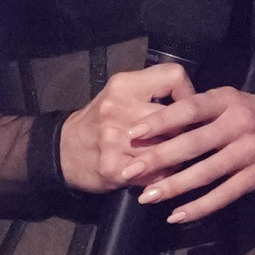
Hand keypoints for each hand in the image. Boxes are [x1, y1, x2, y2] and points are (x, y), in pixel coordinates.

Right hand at [56, 60, 197, 196]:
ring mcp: (115, 139)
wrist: (61, 151)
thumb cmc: (99, 122)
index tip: (190, 111)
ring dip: (178, 157)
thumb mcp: (119, 94)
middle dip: (188, 132)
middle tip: (191, 140)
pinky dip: (163, 177)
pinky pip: (155, 174)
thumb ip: (151, 92)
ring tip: (178, 160)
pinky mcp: (114, 168)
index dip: (189, 94)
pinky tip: (161, 176)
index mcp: (124, 85)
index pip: (173, 77)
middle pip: (177, 118)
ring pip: (169, 149)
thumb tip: (192, 102)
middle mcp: (119, 108)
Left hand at [126, 83, 254, 225]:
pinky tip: (177, 216)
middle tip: (129, 170)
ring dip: (174, 186)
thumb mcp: (229, 100)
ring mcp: (248, 152)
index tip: (133, 133)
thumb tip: (155, 122)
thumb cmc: (253, 112)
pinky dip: (200, 207)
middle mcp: (237, 124)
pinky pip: (224, 195)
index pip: (189, 109)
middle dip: (158, 158)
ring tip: (147, 197)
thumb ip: (199, 110)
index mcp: (226, 101)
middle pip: (193, 143)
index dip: (160, 120)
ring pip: (206, 172)